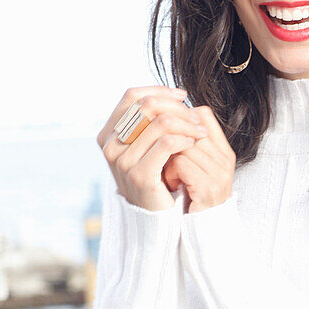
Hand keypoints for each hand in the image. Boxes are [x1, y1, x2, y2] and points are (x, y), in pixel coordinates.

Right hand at [97, 86, 208, 211]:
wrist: (153, 217)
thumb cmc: (154, 178)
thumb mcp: (146, 147)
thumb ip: (149, 123)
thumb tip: (173, 95)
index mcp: (108, 134)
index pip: (132, 96)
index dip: (159, 91)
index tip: (182, 96)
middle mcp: (110, 145)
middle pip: (147, 106)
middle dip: (176, 107)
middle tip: (195, 117)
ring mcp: (122, 161)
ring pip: (160, 123)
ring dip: (186, 123)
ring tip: (200, 131)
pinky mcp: (140, 175)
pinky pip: (166, 143)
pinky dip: (184, 138)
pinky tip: (193, 142)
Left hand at [161, 103, 235, 213]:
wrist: (204, 232)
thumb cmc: (193, 198)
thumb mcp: (194, 167)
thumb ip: (188, 144)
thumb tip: (165, 116)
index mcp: (223, 150)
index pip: (202, 114)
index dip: (179, 120)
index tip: (167, 137)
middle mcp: (225, 159)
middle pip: (189, 128)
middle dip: (170, 140)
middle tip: (162, 158)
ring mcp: (219, 173)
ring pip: (183, 145)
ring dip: (167, 158)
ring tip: (166, 173)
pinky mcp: (208, 187)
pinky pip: (181, 163)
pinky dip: (170, 173)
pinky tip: (170, 184)